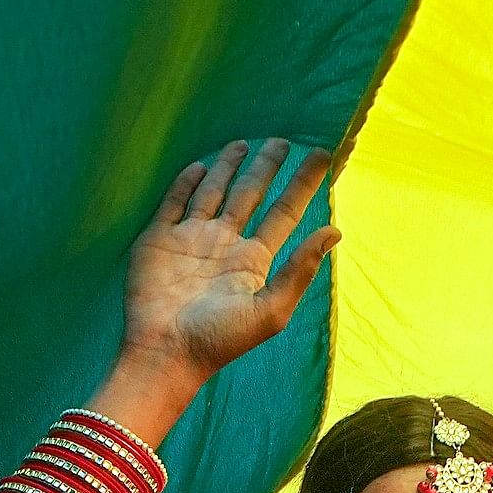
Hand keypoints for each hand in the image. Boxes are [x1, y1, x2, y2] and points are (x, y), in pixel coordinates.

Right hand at [121, 140, 339, 387]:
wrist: (164, 352)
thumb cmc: (219, 339)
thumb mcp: (270, 310)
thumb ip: (300, 270)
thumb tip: (335, 231)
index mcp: (252, 260)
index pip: (284, 212)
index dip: (302, 185)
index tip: (321, 156)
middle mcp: (224, 245)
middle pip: (249, 195)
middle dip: (265, 168)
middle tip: (281, 140)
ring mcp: (190, 240)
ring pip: (212, 193)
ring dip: (227, 168)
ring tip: (242, 143)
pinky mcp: (158, 240)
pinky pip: (173, 203)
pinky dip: (185, 183)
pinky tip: (199, 167)